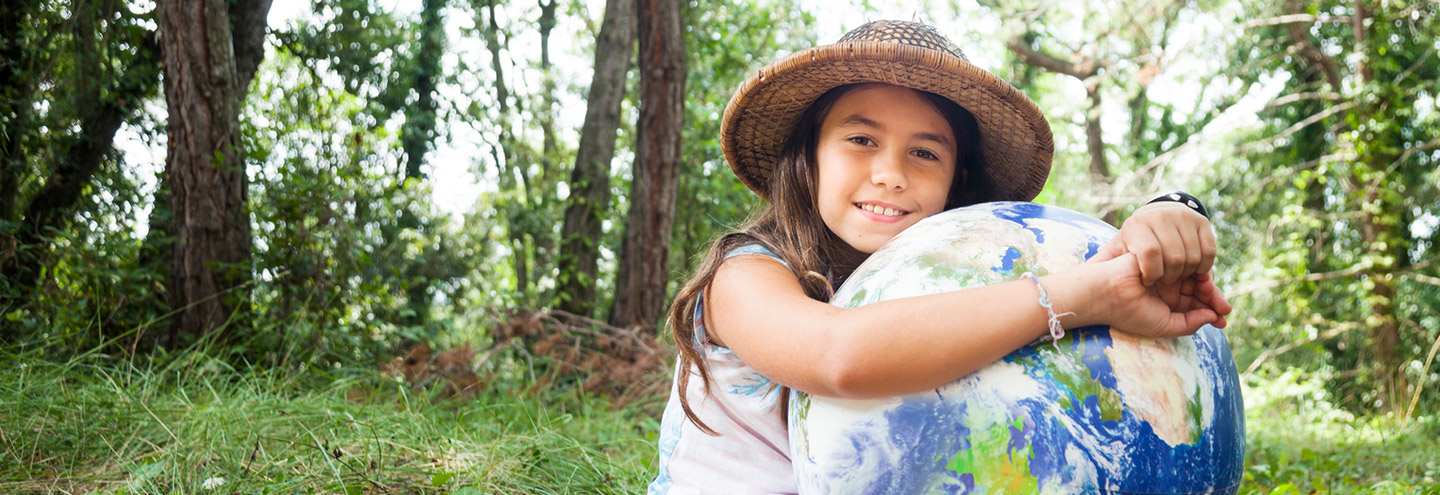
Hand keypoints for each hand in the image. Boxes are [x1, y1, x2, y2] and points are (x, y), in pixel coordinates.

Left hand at [1092, 202, 1215, 286]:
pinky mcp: (1202, 222)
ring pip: (1194, 256)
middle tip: (1166, 283)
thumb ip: (1102, 265)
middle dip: (1172, 277)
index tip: (1148, 282)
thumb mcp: (1116, 252)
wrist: (1155, 219)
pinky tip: (1192, 271)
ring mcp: (1184, 217)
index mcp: (1135, 226)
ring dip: (1189, 274)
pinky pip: (1209, 252)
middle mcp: (1160, 217)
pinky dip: (1204, 267)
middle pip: (1175, 258)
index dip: (1151, 274)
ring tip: (1177, 277)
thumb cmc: (1133, 244)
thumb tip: (1079, 278)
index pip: (1150, 254)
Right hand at [1094, 253, 1231, 337]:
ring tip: (1210, 293)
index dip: (1210, 309)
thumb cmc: (1131, 313)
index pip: (1193, 304)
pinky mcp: (1164, 258)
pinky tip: (1199, 280)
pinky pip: (1185, 264)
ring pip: (1194, 276)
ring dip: (1206, 285)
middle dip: (1212, 297)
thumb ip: (1189, 324)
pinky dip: (1194, 273)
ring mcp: (1165, 271)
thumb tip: (1213, 317)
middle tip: (1225, 307)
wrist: (1108, 293)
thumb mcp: (1166, 326)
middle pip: (1197, 289)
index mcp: (1165, 302)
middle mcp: (1167, 286)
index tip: (1224, 319)